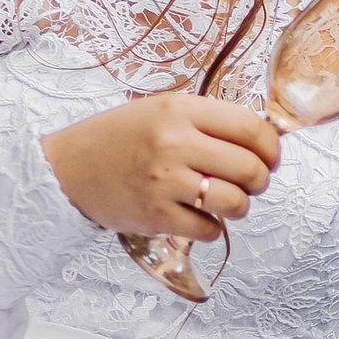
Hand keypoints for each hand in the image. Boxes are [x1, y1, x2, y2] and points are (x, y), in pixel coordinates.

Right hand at [42, 94, 280, 240]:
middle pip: (250, 168)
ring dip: (240, 206)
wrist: (66, 169)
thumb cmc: (116, 138)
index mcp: (179, 109)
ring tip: (226, 202)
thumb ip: (205, 121)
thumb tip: (261, 140)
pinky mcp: (157, 215)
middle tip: (251, 183)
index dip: (272, 147)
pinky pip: (208, 229)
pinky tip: (196, 216)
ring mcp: (166, 181)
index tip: (271, 156)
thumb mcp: (160, 111)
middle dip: (260, 180)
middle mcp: (174, 143)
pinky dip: (210, 227)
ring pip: (235, 202)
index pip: (251, 127)